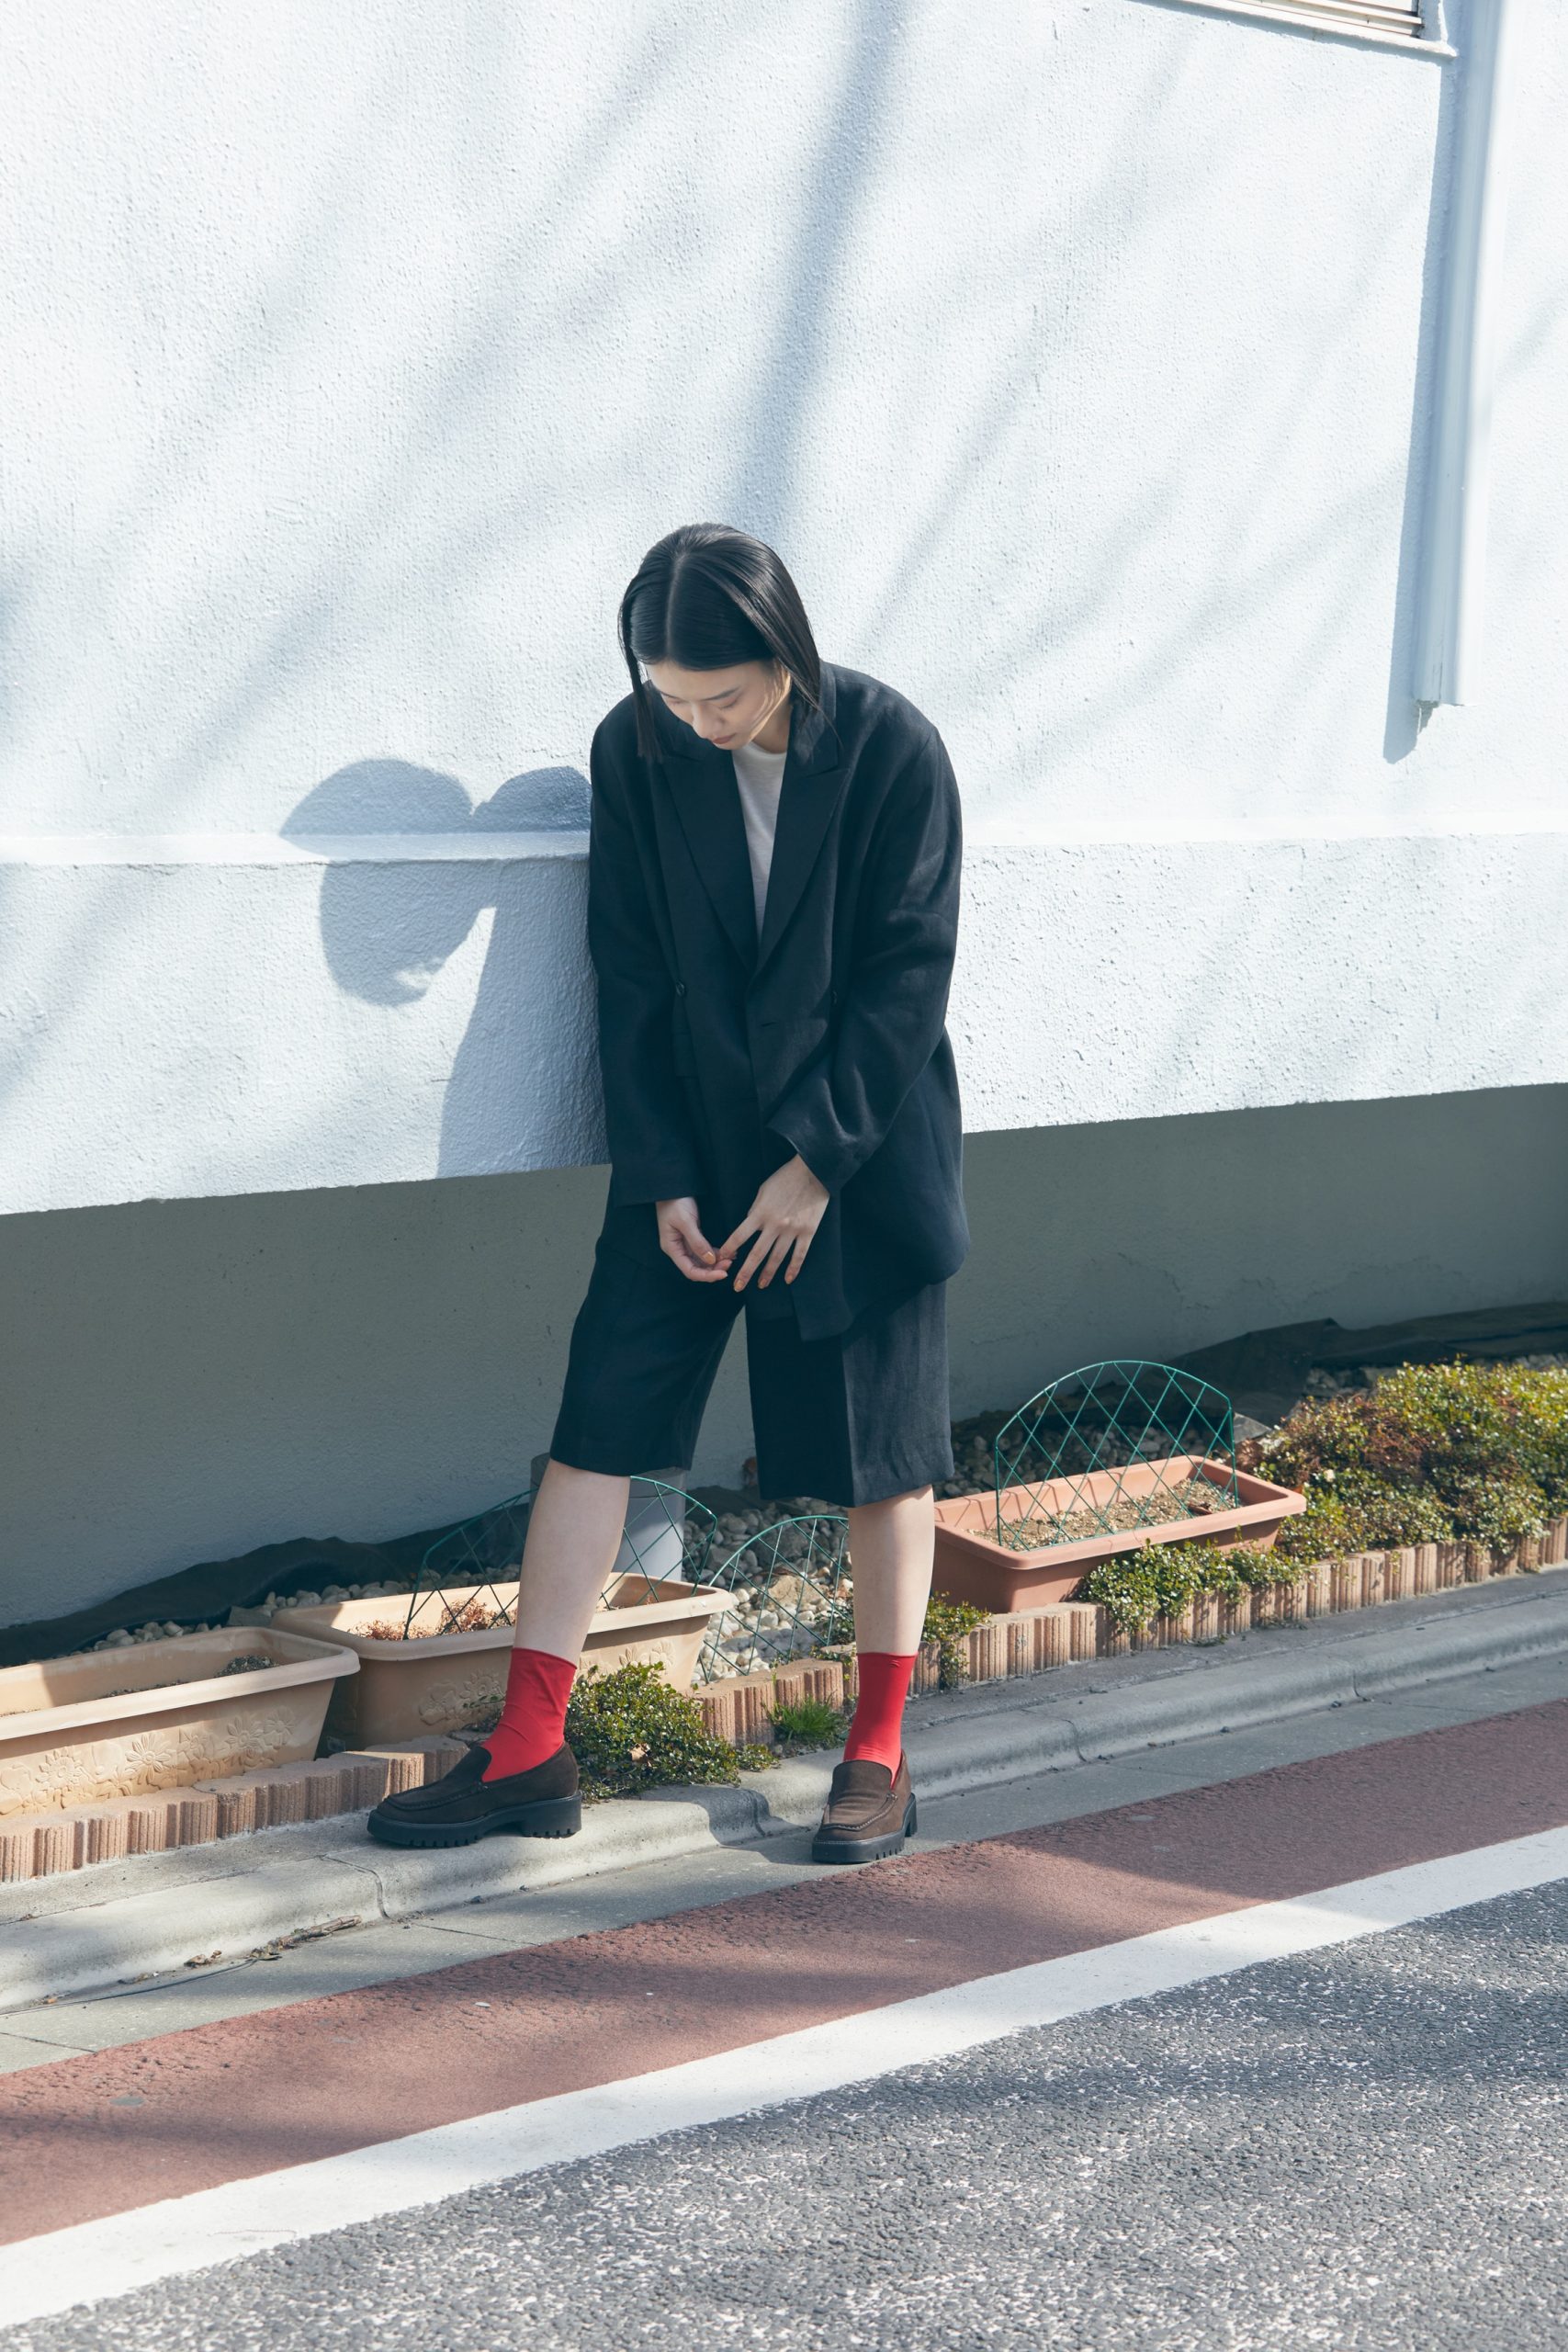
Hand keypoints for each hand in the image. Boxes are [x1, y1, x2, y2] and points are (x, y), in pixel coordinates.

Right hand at [655, 1197, 735, 1282]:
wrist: (673, 1186)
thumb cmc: (675, 1202)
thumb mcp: (686, 1221)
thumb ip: (697, 1242)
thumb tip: (710, 1260)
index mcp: (672, 1248)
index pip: (690, 1270)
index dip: (707, 1276)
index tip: (723, 1274)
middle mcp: (678, 1249)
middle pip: (696, 1268)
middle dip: (713, 1270)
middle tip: (730, 1264)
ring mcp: (685, 1243)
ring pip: (702, 1261)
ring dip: (716, 1262)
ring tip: (731, 1258)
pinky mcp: (693, 1237)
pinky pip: (705, 1251)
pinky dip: (716, 1253)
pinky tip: (727, 1252)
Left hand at [721, 1155, 829, 1290]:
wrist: (812, 1172)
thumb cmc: (785, 1179)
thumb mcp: (763, 1191)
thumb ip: (755, 1211)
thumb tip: (748, 1226)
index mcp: (760, 1213)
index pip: (740, 1236)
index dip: (730, 1249)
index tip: (721, 1259)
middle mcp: (775, 1225)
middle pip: (757, 1254)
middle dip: (746, 1272)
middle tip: (738, 1287)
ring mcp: (792, 1230)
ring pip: (777, 1258)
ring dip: (767, 1274)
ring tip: (761, 1285)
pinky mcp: (808, 1232)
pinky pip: (799, 1255)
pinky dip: (793, 1269)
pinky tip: (787, 1279)